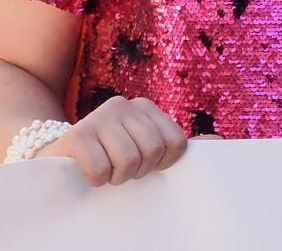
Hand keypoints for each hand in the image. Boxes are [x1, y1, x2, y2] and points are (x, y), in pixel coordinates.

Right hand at [36, 97, 187, 186]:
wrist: (58, 155)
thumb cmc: (109, 154)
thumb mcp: (142, 144)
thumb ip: (174, 144)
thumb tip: (219, 142)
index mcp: (146, 107)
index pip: (177, 142)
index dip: (164, 163)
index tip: (147, 165)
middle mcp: (125, 105)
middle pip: (153, 151)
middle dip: (139, 170)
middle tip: (122, 169)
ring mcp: (100, 117)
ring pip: (129, 161)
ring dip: (118, 177)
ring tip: (107, 170)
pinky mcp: (77, 135)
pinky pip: (101, 170)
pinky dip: (98, 180)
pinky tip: (89, 173)